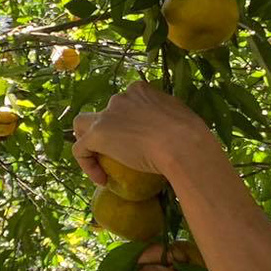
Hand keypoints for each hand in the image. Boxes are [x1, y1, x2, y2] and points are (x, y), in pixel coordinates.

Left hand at [71, 82, 216, 189]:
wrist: (182, 144)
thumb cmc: (190, 134)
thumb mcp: (181, 117)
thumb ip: (169, 117)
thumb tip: (173, 130)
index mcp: (140, 90)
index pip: (126, 102)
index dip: (127, 122)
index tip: (138, 142)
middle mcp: (120, 97)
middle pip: (105, 112)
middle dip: (108, 129)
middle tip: (118, 151)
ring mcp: (107, 114)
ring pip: (83, 124)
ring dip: (87, 140)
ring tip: (98, 161)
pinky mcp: (97, 134)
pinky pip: (81, 149)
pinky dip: (87, 164)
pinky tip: (101, 180)